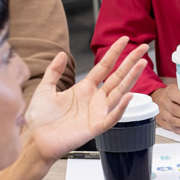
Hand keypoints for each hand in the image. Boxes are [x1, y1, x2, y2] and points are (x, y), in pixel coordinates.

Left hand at [24, 39, 146, 160]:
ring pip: (119, 92)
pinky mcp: (96, 127)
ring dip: (131, 78)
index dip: (114, 53)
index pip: (104, 67)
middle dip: (130, 62)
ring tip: (142, 64)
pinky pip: (112, 116)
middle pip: (117, 77)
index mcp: (84, 89)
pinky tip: (129, 95)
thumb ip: (54, 71)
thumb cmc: (40, 119)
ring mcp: (97, 112)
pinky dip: (121, 108)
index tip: (124, 40)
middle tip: (143, 48)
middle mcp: (94, 99)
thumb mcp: (45, 89)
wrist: (36, 140)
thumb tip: (62, 54)